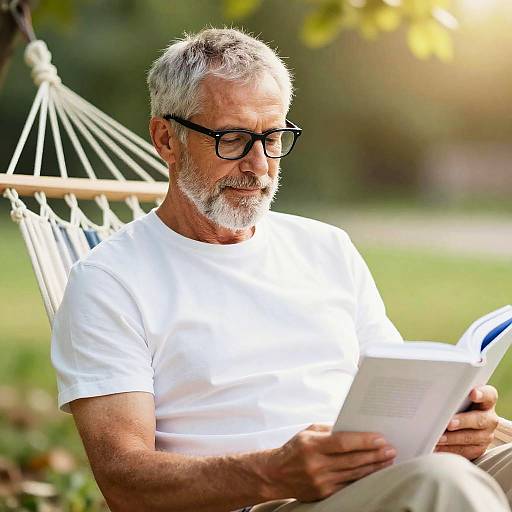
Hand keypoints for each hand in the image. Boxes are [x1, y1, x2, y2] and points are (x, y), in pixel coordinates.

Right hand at [265, 424, 395, 501]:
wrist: (275, 474)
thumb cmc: (294, 448)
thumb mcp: (308, 432)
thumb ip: (329, 430)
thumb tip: (355, 429)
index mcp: (311, 445)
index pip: (342, 443)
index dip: (363, 441)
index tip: (380, 438)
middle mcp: (316, 465)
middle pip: (352, 460)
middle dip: (374, 454)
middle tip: (391, 449)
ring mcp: (320, 481)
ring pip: (353, 474)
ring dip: (374, 467)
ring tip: (388, 459)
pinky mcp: (324, 494)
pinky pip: (348, 485)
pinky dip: (363, 478)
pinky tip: (374, 472)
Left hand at [435, 385, 498, 460]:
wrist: (462, 423)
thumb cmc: (456, 404)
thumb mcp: (457, 397)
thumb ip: (452, 395)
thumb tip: (434, 394)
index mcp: (486, 401)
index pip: (489, 395)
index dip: (482, 394)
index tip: (472, 393)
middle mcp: (489, 418)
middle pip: (479, 420)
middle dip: (463, 421)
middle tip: (449, 423)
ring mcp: (485, 435)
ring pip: (471, 438)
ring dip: (453, 438)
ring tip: (439, 438)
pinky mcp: (478, 449)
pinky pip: (465, 451)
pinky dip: (450, 449)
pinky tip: (439, 447)